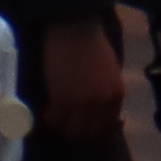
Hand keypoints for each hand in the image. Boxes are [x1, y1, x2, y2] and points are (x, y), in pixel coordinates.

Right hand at [41, 13, 131, 133]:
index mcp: (116, 96)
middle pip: (87, 132)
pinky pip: (53, 119)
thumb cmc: (93, 45)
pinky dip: (48, 118)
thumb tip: (98, 114)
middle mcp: (101, 104)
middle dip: (76, 131)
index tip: (80, 127)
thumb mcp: (110, 73)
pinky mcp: (60, 99)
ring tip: (53, 119)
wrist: (75, 27)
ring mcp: (80, 104)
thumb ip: (106, 95)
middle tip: (64, 125)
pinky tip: (44, 111)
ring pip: (68, 130)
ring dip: (60, 126)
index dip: (91, 129)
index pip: (105, 127)